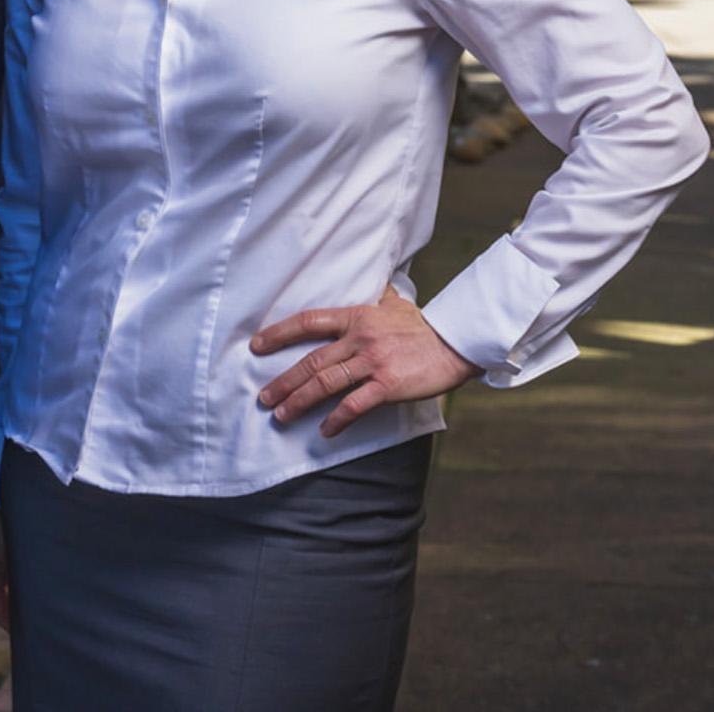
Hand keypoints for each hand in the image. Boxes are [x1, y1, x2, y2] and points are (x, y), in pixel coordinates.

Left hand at [252, 286, 483, 437]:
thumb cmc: (426, 326)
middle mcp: (359, 338)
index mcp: (356, 318)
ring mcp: (372, 362)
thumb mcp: (397, 304)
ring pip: (326, 383)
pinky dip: (336, 419)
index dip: (279, 333)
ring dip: (299, 401)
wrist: (456, 343)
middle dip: (284, 381)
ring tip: (282, 415)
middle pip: (311, 361)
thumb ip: (381, 297)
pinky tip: (325, 431)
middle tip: (264, 397)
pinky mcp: (387, 385)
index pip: (309, 322)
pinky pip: (354, 405)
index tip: (257, 345)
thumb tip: (379, 283)